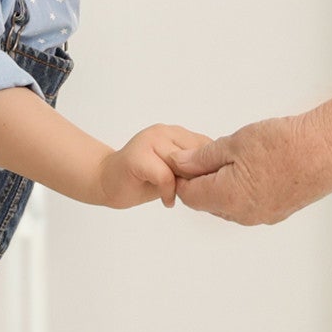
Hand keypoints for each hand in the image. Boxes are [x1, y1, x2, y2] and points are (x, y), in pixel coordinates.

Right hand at [98, 121, 215, 209]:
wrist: (107, 182)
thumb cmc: (143, 180)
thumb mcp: (175, 172)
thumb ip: (194, 167)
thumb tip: (224, 175)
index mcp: (177, 133)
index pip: (208, 146)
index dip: (211, 169)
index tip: (208, 188)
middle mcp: (165, 131)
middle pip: (198, 154)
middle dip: (198, 177)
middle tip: (193, 195)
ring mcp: (150, 140)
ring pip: (182, 164)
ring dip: (183, 185)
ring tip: (176, 196)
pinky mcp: (138, 156)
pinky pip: (165, 175)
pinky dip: (168, 191)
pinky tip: (166, 200)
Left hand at [172, 110, 331, 225]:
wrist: (330, 149)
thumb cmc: (286, 143)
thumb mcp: (234, 143)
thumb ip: (202, 157)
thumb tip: (179, 163)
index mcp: (228, 199)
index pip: (188, 195)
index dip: (183, 175)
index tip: (186, 156)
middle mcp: (244, 215)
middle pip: (208, 202)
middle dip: (204, 179)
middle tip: (214, 151)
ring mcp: (264, 216)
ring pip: (229, 204)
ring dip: (225, 183)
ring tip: (241, 155)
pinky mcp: (280, 211)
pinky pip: (250, 204)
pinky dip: (245, 187)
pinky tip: (258, 165)